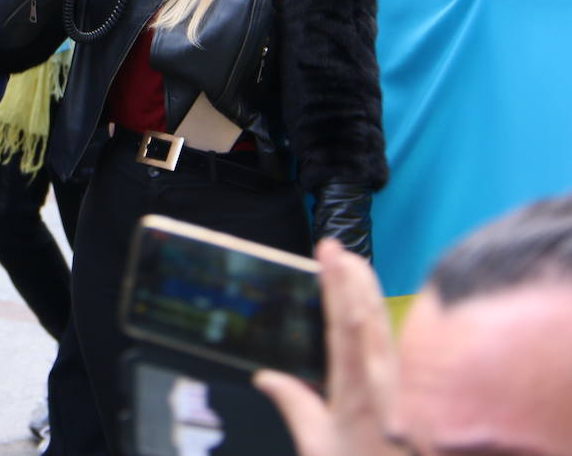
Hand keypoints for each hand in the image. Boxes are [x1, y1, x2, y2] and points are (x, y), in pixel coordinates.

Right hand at [254, 239, 404, 455]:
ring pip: (386, 325)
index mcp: (355, 390)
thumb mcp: (319, 449)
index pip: (344, 322)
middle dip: (354, 275)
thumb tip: (267, 378)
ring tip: (355, 264)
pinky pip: (397, 343)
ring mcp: (403, 383)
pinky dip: (383, 317)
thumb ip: (296, 408)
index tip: (328, 252)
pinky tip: (375, 309)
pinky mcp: (416, 390)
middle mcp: (384, 380)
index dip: (337, 282)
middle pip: (369, 314)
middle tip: (339, 247)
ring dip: (370, 290)